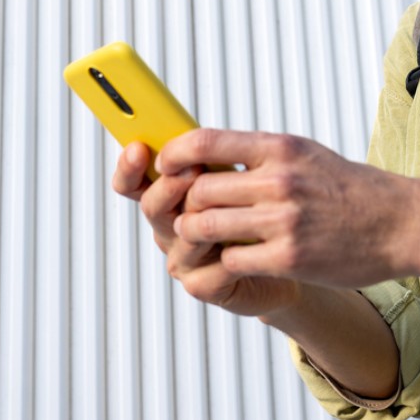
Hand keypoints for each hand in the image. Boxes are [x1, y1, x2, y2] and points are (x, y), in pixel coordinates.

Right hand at [111, 141, 299, 316]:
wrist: (290, 253)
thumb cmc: (260, 208)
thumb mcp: (236, 173)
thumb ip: (213, 158)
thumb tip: (200, 135)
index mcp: (170, 195)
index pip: (134, 181)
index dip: (129, 167)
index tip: (136, 148)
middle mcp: (169, 226)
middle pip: (153, 205)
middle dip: (170, 186)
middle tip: (191, 171)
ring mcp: (183, 257)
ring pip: (183, 235)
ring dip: (206, 219)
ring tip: (232, 207)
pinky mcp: (203, 284)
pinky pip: (211, 269)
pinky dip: (232, 255)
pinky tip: (251, 245)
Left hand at [161, 130, 413, 289]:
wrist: (401, 223)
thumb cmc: (351, 188)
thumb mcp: (306, 154)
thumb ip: (260, 154)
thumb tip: (209, 151)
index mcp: (280, 148)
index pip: (205, 141)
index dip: (174, 155)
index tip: (166, 166)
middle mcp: (280, 180)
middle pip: (199, 189)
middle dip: (184, 204)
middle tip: (184, 212)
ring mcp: (284, 221)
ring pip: (206, 226)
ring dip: (195, 235)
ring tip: (201, 237)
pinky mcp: (289, 258)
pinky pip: (232, 259)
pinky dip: (225, 262)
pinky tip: (235, 259)